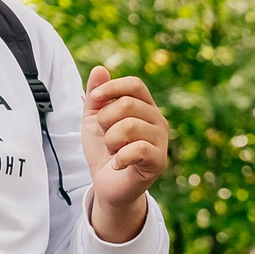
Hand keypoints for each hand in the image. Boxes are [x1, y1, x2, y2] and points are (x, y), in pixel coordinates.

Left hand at [83, 68, 170, 242]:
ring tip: (113, 151)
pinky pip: (137, 148)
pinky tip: (118, 164)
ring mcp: (161, 141)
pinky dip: (119, 157)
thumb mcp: (93, 119)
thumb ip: (96, 95)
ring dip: (111, 141)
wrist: (107, 184)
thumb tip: (99, 69)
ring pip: (129, 126)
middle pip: (128, 104)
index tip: (94, 100)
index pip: (135, 85)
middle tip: (106, 137)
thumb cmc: (104, 150)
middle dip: (105, 120)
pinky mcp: (158, 161)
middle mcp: (158, 120)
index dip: (112, 88)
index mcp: (145, 107)